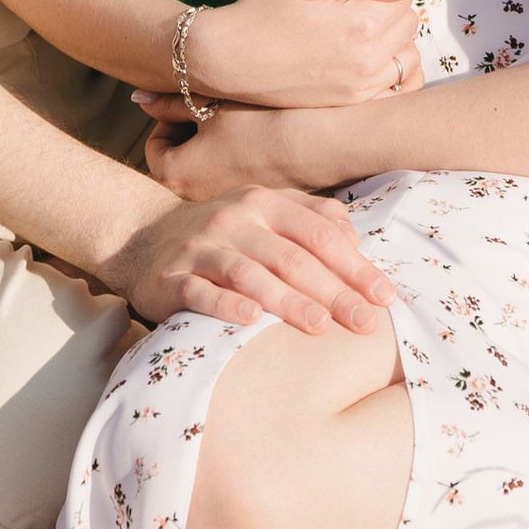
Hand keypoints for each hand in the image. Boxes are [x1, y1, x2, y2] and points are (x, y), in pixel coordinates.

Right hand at [104, 178, 391, 337]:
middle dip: (333, 291)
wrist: (143, 240)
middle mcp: (233, 218)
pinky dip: (226, 305)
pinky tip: (250, 320)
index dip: (354, 265)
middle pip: (291, 257)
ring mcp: (200, 247)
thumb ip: (313, 220)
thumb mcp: (266, 217)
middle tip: (364, 323)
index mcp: (264, 202)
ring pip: (250, 273)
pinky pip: (200, 291)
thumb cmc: (224, 236)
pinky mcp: (171, 277)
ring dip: (288, 300)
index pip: (318, 232)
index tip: (384, 297)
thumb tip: (358, 242)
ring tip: (319, 325)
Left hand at [142, 105, 342, 198]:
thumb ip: (168, 102)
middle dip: (191, 132)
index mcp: (175, 176)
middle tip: (214, 109)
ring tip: (237, 120)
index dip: (170, 118)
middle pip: (180, 158)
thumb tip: (137, 98)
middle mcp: (194, 200)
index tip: (194, 104)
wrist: (317, 144)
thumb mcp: (206, 103)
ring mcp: (223, 204)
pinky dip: (236, 157)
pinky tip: (257, 138)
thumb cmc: (258, 120)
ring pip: (206, 167)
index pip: (155, 146)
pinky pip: (230, 177)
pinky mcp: (250, 202)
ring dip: (213, 144)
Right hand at [183, 0, 419, 109]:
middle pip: (410, 28)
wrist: (229, 58)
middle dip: (391, 14)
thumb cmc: (264, 13)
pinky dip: (394, 75)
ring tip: (360, 36)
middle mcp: (367, 61)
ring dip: (395, 44)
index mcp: (360, 24)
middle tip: (355, 10)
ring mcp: (360, 89)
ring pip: (409, 60)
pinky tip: (369, 64)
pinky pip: (397, 92)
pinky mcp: (351, 107)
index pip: (405, 0)